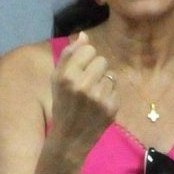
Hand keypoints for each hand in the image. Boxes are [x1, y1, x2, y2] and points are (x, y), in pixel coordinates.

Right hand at [50, 31, 118, 150]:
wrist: (69, 138)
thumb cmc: (62, 104)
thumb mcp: (56, 79)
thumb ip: (68, 54)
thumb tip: (84, 35)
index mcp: (67, 76)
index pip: (89, 49)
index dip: (85, 58)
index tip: (80, 69)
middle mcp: (83, 85)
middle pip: (102, 60)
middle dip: (96, 69)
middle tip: (86, 84)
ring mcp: (99, 97)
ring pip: (110, 74)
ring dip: (103, 82)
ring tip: (92, 96)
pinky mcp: (111, 108)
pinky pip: (116, 88)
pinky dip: (109, 95)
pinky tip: (99, 105)